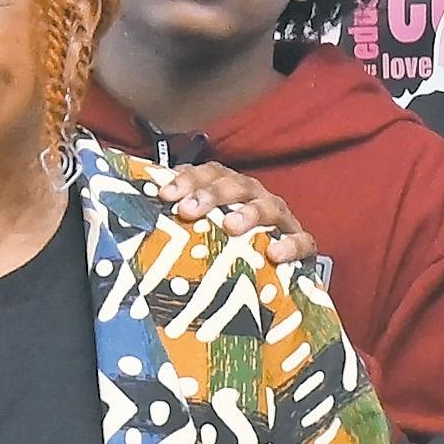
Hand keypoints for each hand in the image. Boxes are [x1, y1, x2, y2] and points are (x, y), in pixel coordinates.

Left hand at [160, 162, 318, 267]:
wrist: (276, 270)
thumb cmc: (232, 246)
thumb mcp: (204, 229)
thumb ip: (181, 218)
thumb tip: (141, 211)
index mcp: (231, 189)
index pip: (209, 174)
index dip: (187, 180)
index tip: (165, 195)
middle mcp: (255, 197)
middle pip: (236, 185)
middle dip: (211, 194)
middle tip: (189, 209)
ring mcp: (281, 219)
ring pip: (268, 206)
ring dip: (249, 213)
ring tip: (230, 226)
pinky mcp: (302, 243)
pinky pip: (302, 240)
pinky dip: (291, 244)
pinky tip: (274, 253)